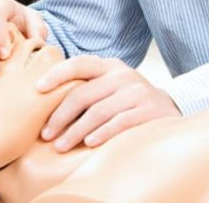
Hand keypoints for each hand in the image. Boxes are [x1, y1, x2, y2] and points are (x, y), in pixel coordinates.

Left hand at [36, 56, 180, 151]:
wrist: (170, 108)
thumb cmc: (129, 99)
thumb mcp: (110, 85)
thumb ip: (87, 86)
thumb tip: (44, 98)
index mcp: (109, 66)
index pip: (79, 64)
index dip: (57, 74)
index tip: (38, 89)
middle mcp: (123, 76)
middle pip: (83, 94)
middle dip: (60, 116)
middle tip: (46, 134)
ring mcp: (137, 92)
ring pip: (98, 112)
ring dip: (76, 131)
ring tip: (61, 146)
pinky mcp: (149, 111)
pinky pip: (120, 122)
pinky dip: (103, 133)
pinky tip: (89, 144)